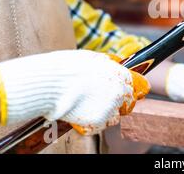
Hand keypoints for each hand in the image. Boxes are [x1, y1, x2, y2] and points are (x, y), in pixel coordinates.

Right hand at [0, 50, 149, 134]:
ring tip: (85, 106)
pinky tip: (79, 113)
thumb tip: (114, 63)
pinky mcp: (98, 121)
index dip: (127, 89)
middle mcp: (119, 91)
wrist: (50, 82)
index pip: (134, 85)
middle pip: (127, 102)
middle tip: (100, 101)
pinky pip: (99, 125)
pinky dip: (90, 122)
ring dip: (104, 113)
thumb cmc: (66, 67)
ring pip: (113, 116)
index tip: (122, 92)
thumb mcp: (92, 58)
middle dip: (117, 103)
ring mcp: (110, 107)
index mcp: (120, 74)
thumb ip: (107, 64)